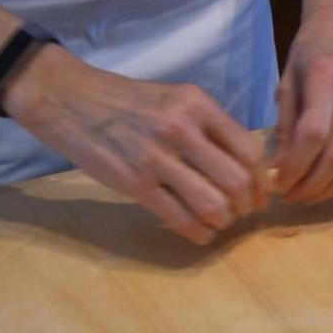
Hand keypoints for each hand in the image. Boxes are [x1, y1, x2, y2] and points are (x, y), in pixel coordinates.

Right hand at [4, 45, 269, 244]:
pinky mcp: (134, 184)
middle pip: (238, 181)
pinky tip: (199, 231)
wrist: (69, 99)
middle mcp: (182, 128)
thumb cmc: (127, 101)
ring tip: (218, 221)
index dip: (262, 180)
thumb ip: (209, 127)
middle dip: (246, 205)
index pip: (250, 149)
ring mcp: (156, 158)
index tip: (260, 194)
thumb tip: (245, 166)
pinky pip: (181, 219)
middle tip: (241, 212)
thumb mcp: (175, 99)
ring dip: (224, 221)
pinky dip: (199, 233)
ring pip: (214, 205)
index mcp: (197, 104)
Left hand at [274, 3, 332, 202]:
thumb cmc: (311, 54)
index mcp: (326, 76)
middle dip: (315, 184)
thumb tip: (275, 170)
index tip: (280, 182)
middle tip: (295, 196)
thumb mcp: (287, 80)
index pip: (314, 132)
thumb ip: (284, 124)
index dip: (296, 165)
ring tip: (316, 194)